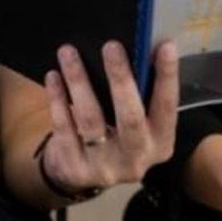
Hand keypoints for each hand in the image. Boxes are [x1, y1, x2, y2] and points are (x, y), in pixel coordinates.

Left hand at [39, 40, 178, 192]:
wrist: (82, 174)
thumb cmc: (115, 133)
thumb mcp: (136, 122)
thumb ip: (140, 95)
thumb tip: (139, 49)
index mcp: (160, 142)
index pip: (167, 106)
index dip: (167, 76)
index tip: (165, 46)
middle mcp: (137, 159)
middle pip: (130, 117)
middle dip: (121, 78)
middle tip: (111, 46)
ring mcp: (105, 168)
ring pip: (91, 119)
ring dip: (79, 81)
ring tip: (68, 52)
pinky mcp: (76, 169)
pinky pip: (65, 128)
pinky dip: (58, 99)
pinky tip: (53, 76)